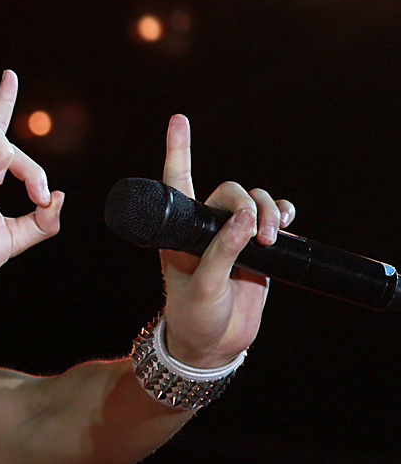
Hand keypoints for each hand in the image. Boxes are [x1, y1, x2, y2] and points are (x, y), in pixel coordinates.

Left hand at [159, 115, 296, 367]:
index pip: (177, 182)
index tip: (179, 119)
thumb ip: (221, 252)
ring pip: (253, 202)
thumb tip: (244, 219)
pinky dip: (281, 214)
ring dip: (266, 210)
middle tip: (257, 234)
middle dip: (248, 204)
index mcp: (177, 230)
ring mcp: (230, 236)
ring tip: (270, 236)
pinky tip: (286, 221)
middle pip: (229, 191)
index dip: (179, 150)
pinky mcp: (255, 248)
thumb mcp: (202, 286)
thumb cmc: (194, 315)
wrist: (214, 344)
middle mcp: (202, 227)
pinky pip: (271, 218)